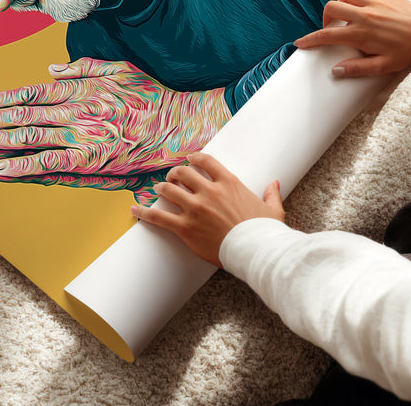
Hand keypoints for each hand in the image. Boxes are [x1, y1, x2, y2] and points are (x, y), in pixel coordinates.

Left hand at [0, 58, 230, 197]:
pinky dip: (18, 168)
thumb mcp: (118, 70)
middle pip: (18, 115)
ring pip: (25, 138)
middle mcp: (73, 110)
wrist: (181, 124)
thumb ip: (82, 69)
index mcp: (78, 88)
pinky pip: (47, 165)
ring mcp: (80, 135)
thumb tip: (51, 70)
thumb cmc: (153, 96)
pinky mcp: (91, 160)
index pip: (27, 94)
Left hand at [131, 153, 283, 266]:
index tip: (189, 159)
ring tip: (158, 189)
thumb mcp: (272, 210)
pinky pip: (159, 217)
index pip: (206, 161)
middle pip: (183, 173)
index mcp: (229, 183)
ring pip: (169, 190)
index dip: (194, 158)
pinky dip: (144, 212)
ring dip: (161, 188)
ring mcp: (195, 208)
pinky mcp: (185, 227)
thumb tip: (275, 183)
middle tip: (172, 177)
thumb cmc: (265, 232)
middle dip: (175, 173)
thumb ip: (271, 194)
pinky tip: (134, 209)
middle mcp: (209, 191)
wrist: (256, 251)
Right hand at [294, 0, 410, 76]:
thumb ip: (358, 68)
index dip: (310, 39)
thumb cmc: (407, 51)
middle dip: (325, 18)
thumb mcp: (383, 66)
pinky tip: (364, 7)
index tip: (300, 43)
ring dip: (341, 5)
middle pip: (331, 8)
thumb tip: (335, 70)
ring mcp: (374, 1)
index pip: (327, 36)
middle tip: (331, 28)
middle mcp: (364, 14)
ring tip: (347, 16)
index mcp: (361, 33)